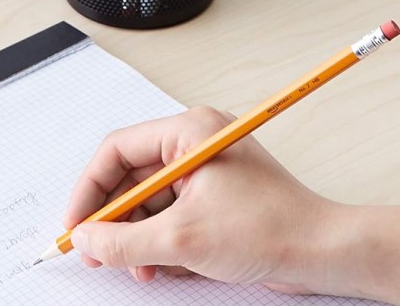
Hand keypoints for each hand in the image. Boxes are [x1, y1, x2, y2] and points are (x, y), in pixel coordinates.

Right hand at [63, 106, 332, 290]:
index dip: (90, 189)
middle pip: (131, 176)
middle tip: (94, 250)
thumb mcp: (183, 239)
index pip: (118, 150)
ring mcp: (205, 169)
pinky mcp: (214, 195)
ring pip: (149, 199)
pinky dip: (158, 240)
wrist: (324, 252)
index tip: (75, 224)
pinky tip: (157, 266)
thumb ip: (124, 240)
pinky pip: (170, 212)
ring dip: (136, 235)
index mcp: (189, 131)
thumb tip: (86, 238)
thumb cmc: (270, 230)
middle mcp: (194, 143)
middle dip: (113, 218)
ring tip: (135, 268)